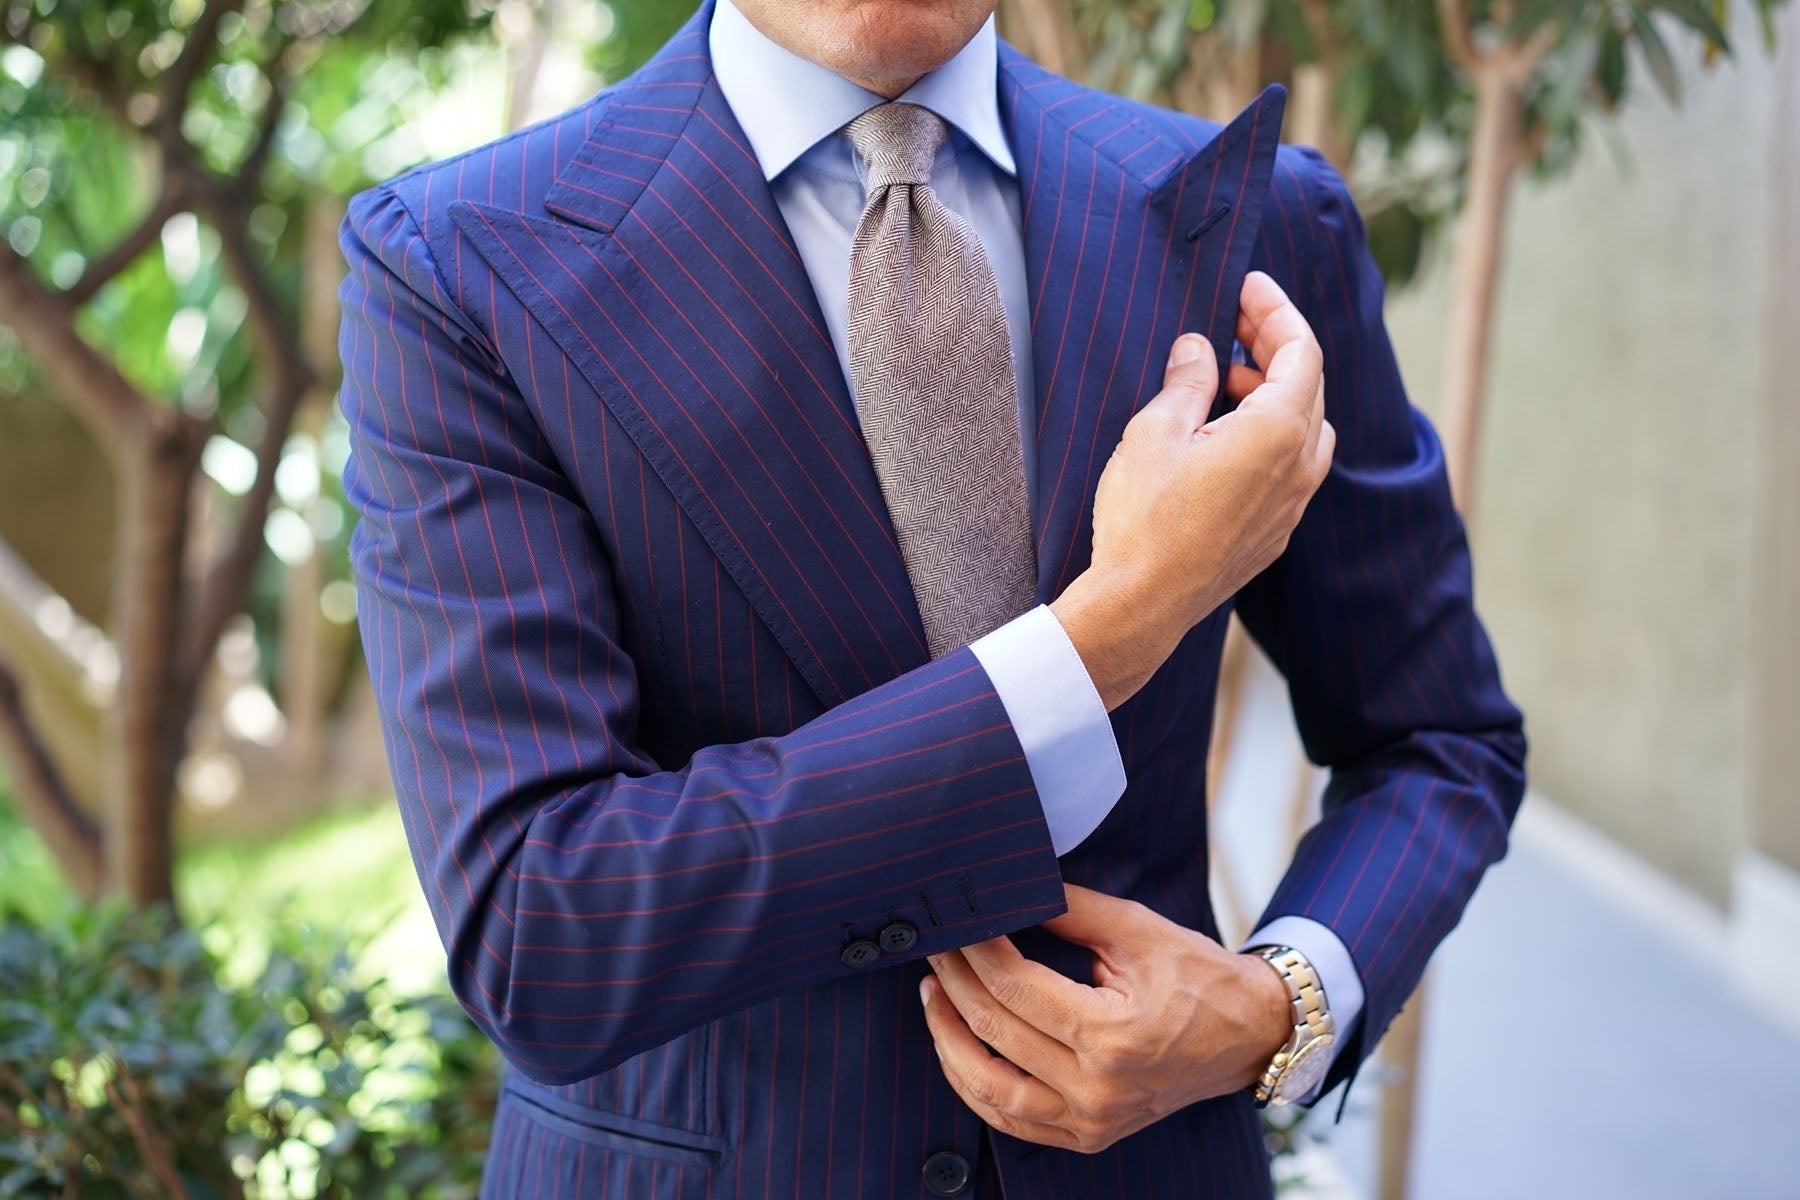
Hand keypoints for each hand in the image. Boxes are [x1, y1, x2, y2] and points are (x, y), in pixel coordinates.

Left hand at [918, 884, 1291, 1154]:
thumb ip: (1070, 909)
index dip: (976, 950)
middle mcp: (1097, 1087)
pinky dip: (973, 1086)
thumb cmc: (1199, 978)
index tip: (958, 923)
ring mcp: (1091, 1120)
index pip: (1015, 987)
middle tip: (935, 946)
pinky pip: (1011, 1121)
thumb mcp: (1137, 930)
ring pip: (988, 1087)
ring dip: (948, 1038)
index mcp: (1112, 1034)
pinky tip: (956, 1049)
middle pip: (995, 1029)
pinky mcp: (1088, 1135)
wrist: (1248, 1034)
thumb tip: (1010, 888)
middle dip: (954, 981)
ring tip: (934, 995)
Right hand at [1050, 271, 1332, 709]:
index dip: (1277, 311)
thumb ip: (1187, 381)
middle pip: (1309, 385)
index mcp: (1278, 431)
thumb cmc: (1143, 518)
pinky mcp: (1275, 533)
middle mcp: (1300, 466)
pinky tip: (1229, 435)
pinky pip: (1293, 466)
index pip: (1301, 350)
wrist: (1141, 604)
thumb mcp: (1155, 431)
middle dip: (1275, 346)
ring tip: (1227, 380)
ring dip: (1275, 392)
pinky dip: (1273, 434)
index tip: (1249, 287)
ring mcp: (1293, 505)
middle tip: (1235, 322)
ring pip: (1307, 427)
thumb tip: (1198, 350)